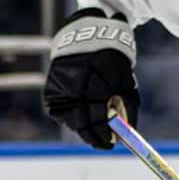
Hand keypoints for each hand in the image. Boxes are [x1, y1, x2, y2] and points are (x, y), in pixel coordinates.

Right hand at [42, 8, 137, 149]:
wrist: (86, 35)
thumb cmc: (111, 55)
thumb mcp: (124, 77)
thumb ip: (127, 102)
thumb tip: (127, 128)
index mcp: (94, 85)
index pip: (100, 119)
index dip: (107, 134)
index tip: (113, 144)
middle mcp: (73, 90)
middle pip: (82, 124)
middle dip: (95, 137)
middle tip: (104, 144)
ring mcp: (59, 92)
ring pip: (71, 121)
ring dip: (84, 127)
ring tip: (95, 130)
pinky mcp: (51, 92)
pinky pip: (62, 113)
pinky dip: (72, 116)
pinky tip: (82, 115)